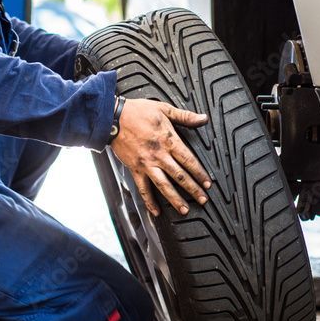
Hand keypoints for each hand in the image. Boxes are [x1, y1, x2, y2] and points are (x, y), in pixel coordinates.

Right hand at [109, 98, 210, 215]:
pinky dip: (149, 201)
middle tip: (203, 200)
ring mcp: (146, 164)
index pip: (189, 160)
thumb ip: (185, 116)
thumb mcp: (164, 109)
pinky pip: (143, 188)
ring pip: (164, 186)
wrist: (112, 117)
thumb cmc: (137, 112)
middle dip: (193, 189)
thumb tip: (203, 118)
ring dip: (175, 199)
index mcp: (168, 140)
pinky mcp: (135, 169)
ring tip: (184, 210)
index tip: (208, 183)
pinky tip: (156, 211)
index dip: (200, 173)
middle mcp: (159, 155)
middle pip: (180, 176)